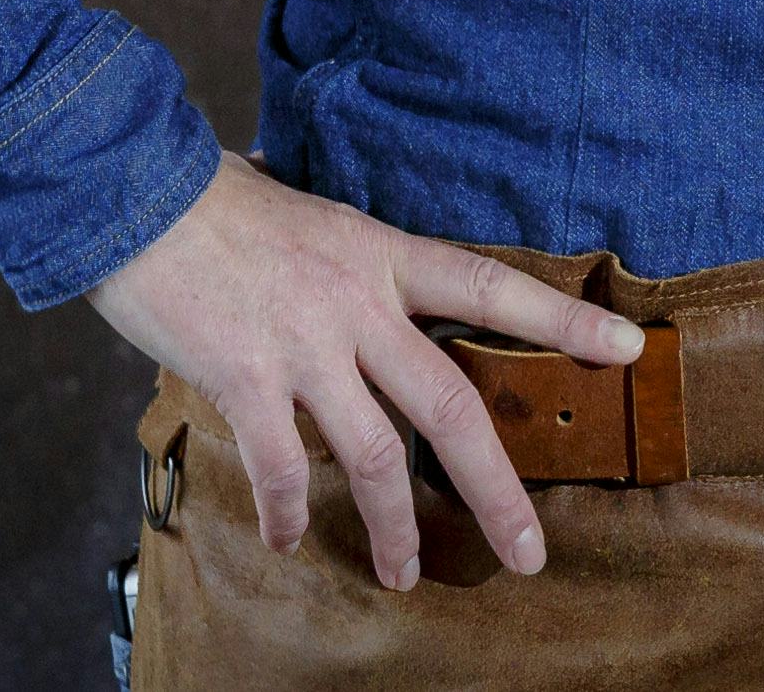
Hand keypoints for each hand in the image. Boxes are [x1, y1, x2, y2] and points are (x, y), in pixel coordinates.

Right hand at [86, 155, 646, 588]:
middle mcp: (357, 300)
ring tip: (405, 575)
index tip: (630, 348)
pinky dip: (288, 510)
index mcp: (382, 254)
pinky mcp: (245, 374)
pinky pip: (279, 464)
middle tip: (529, 553)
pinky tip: (290, 539)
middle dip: (497, 488)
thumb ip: (348, 260)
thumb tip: (364, 279)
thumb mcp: (309, 213)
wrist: (133, 187)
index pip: (492, 286)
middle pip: (451, 403)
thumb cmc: (215, 202)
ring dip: (395, 525)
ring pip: (374, 453)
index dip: (565, 319)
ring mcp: (304, 341)